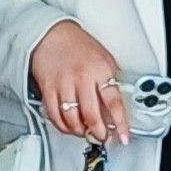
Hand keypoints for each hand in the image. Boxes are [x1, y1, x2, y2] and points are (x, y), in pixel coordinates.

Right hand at [30, 19, 128, 144]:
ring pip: (72, 119)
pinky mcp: (48, 89)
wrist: (51, 34)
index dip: (120, 124)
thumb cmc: (79, 46)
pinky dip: (63, 126)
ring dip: (80, 131)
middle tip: (102, 137)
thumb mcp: (104, 59)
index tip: (123, 137)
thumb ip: (111, 82)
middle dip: (99, 133)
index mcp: (100, 70)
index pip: (114, 102)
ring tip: (86, 132)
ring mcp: (63, 84)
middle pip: (92, 115)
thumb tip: (118, 108)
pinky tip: (69, 127)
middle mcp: (82, 78)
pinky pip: (54, 115)